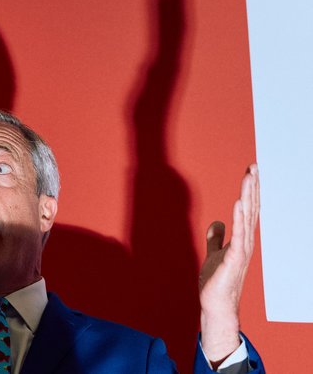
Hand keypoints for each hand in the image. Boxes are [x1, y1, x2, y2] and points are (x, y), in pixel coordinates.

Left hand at [198, 164, 258, 366]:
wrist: (216, 304)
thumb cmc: (217, 281)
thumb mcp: (214, 253)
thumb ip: (216, 238)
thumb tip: (217, 222)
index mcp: (242, 239)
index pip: (248, 210)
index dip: (250, 191)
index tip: (252, 172)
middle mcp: (246, 242)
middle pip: (251, 209)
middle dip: (253, 187)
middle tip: (255, 166)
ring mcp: (242, 250)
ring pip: (247, 217)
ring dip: (248, 196)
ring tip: (250, 177)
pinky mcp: (233, 258)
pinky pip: (238, 234)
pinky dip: (239, 217)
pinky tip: (239, 202)